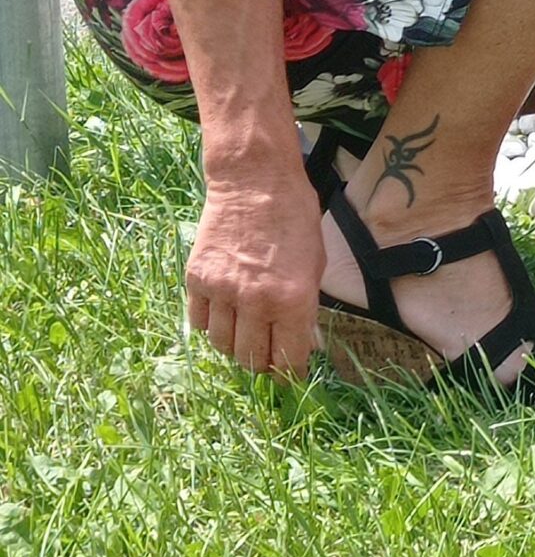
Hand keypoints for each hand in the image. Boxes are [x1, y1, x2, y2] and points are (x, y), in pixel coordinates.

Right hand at [185, 164, 325, 379]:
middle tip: (267, 353)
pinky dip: (211, 325)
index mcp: (292, 299)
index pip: (287, 359)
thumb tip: (301, 344)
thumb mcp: (315, 263)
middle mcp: (255, 301)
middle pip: (250, 359)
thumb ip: (305, 307)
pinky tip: (225, 313)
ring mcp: (222, 291)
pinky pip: (199, 322)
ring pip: (222, 346)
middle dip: (261, 362)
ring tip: (246, 332)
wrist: (255, 181)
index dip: (289, 373)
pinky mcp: (196, 280)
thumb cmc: (295, 218)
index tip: (289, 374)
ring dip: (235, 346)